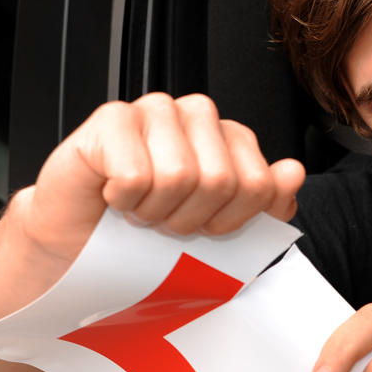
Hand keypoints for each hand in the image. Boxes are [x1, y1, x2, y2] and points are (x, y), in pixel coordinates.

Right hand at [0, 93, 304, 371]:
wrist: (79, 260)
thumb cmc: (150, 246)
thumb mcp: (223, 240)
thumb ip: (266, 206)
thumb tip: (292, 171)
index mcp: (230, 139)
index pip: (260, 183)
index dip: (230, 223)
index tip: (203, 231)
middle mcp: (196, 116)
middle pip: (222, 178)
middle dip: (191, 220)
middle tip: (164, 224)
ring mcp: (154, 111)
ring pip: (181, 174)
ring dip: (156, 211)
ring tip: (140, 211)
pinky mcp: (110, 119)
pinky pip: (136, 170)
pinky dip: (124, 199)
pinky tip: (113, 198)